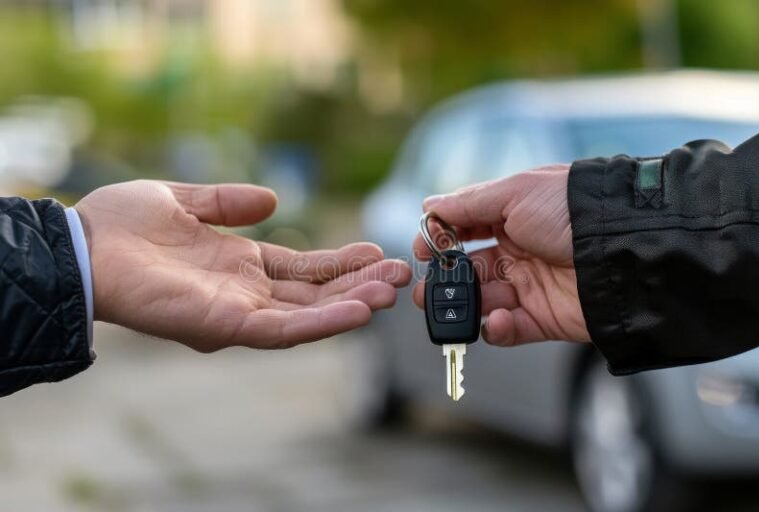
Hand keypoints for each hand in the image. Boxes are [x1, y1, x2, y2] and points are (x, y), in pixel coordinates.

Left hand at [76, 180, 410, 350]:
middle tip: (401, 273)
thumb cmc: (123, 224)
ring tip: (391, 292)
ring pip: (306, 315)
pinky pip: (280, 330)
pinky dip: (320, 324)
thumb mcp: (184, 199)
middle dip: (358, 285)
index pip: (303, 268)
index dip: (340, 262)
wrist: (83, 244)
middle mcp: (245, 293)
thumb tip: (273, 200)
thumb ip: (228, 202)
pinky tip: (356, 312)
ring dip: (350, 305)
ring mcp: (236, 312)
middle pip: (313, 293)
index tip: (376, 250)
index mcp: (240, 265)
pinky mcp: (223, 325)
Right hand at [412, 165, 588, 345]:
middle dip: (443, 281)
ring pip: (483, 302)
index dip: (441, 239)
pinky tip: (495, 320)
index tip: (423, 248)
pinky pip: (510, 330)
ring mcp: (530, 286)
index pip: (465, 230)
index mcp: (512, 218)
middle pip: (469, 270)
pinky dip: (496, 329)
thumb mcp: (515, 194)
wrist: (620, 247)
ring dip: (464, 307)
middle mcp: (518, 252)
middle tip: (424, 291)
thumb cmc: (569, 210)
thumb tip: (429, 206)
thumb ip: (469, 204)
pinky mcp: (544, 318)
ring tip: (450, 309)